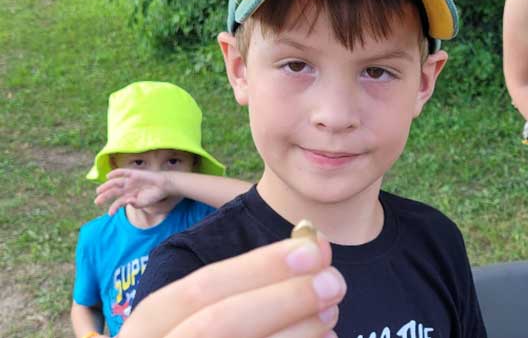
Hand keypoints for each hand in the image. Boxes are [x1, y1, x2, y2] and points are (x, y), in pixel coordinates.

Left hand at [95, 169, 169, 214]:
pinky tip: (108, 176)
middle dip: (104, 196)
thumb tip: (124, 202)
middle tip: (97, 202)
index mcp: (130, 196)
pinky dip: (115, 173)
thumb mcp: (143, 203)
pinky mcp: (133, 173)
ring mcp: (130, 181)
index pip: (118, 202)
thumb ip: (134, 204)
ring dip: (106, 186)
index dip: (114, 208)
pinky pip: (122, 172)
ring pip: (115, 183)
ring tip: (99, 191)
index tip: (110, 214)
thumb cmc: (154, 195)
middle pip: (113, 191)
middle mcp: (128, 188)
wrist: (163, 185)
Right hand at [118, 236, 344, 337]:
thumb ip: (250, 283)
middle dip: (283, 299)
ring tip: (331, 311)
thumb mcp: (206, 311)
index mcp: (147, 330)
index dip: (258, 267)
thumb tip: (313, 244)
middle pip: (218, 325)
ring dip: (297, 332)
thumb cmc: (207, 334)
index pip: (199, 289)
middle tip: (335, 281)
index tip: (312, 250)